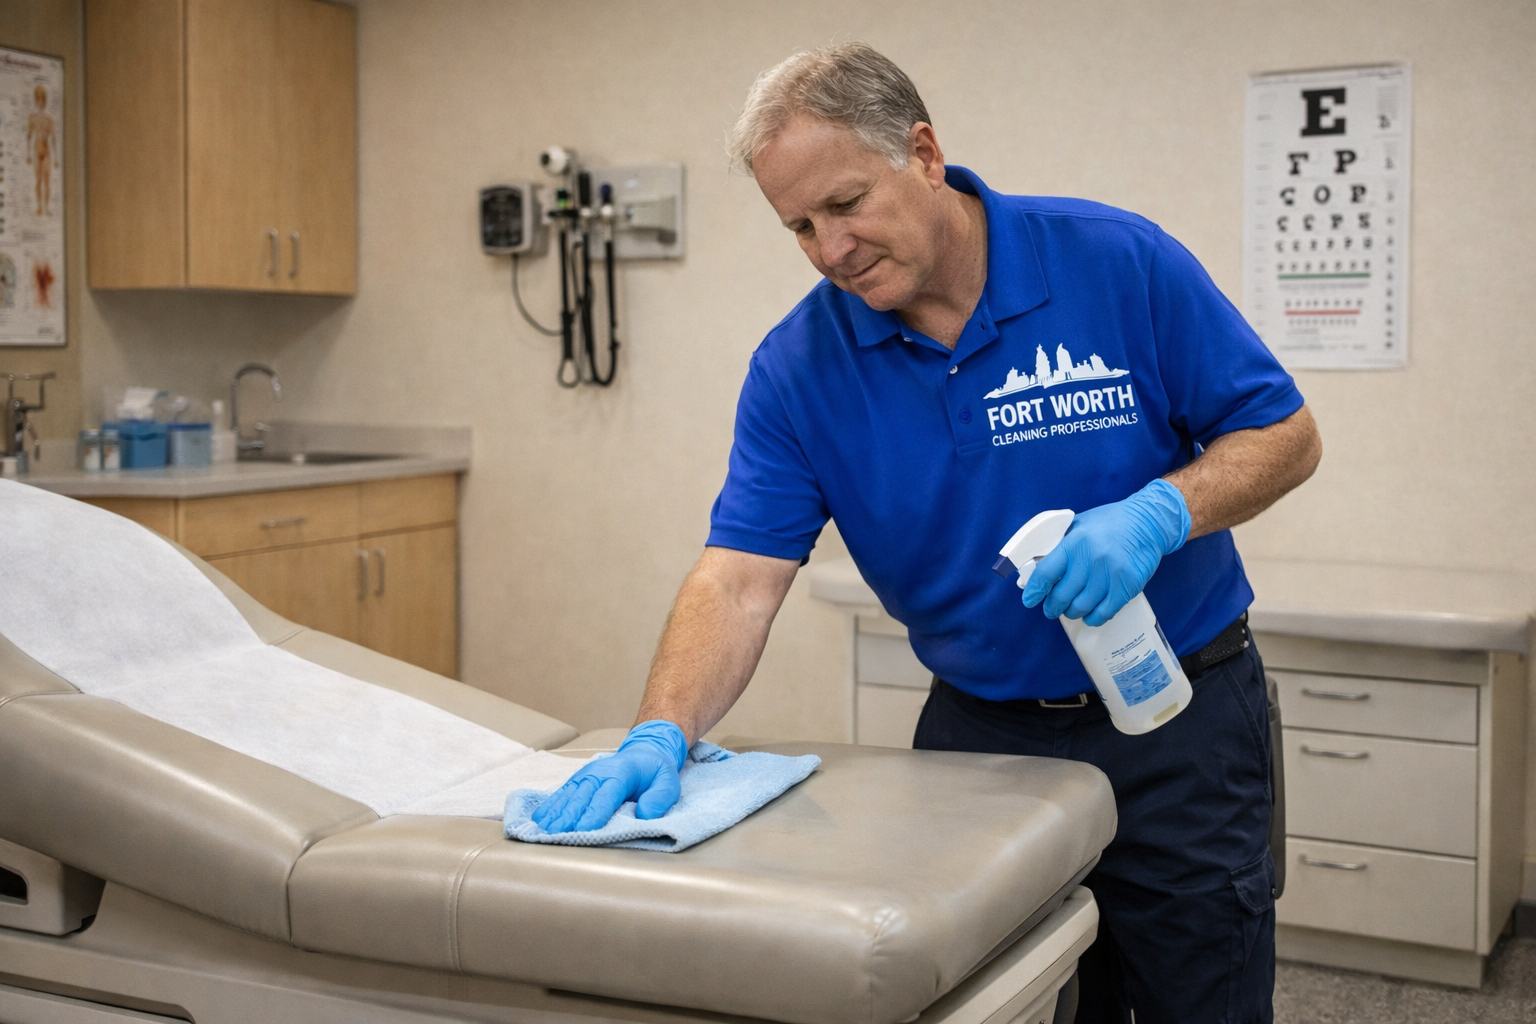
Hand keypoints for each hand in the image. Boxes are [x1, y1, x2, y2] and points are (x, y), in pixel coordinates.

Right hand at [530, 719, 688, 832]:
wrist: (644, 753)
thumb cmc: (655, 772)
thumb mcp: (669, 782)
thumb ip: (660, 797)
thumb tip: (645, 813)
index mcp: (622, 773)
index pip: (606, 795)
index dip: (594, 813)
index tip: (583, 829)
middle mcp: (599, 772)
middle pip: (582, 796)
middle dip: (569, 816)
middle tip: (556, 834)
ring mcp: (586, 775)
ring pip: (569, 794)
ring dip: (556, 812)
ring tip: (543, 829)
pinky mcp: (578, 780)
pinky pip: (563, 793)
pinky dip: (551, 805)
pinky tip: (539, 818)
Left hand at [1021, 478, 1189, 625]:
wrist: (1148, 522)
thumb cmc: (1111, 522)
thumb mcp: (1080, 524)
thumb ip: (1061, 544)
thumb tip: (1039, 565)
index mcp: (1075, 542)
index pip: (1046, 573)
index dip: (1035, 590)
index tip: (1030, 600)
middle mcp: (1091, 560)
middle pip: (1062, 595)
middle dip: (1052, 607)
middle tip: (1051, 609)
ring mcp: (1110, 575)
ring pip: (1081, 607)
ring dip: (1071, 612)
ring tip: (1070, 610)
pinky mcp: (1127, 587)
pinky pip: (1104, 613)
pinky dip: (1093, 618)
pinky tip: (1089, 615)